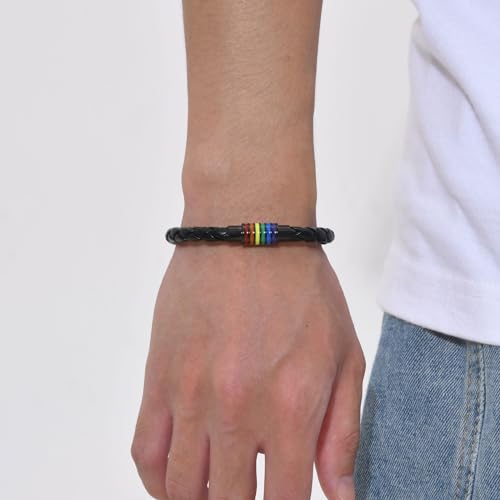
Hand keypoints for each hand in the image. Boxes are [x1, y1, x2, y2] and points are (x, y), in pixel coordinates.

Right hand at [131, 242, 364, 499]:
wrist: (246, 234)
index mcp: (290, 409)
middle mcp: (236, 412)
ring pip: (182, 488)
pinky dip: (158, 480)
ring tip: (217, 487)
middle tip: (251, 490)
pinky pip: (145, 451)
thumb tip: (340, 497)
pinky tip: (177, 477)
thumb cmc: (302, 288)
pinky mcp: (158, 377)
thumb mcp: (344, 355)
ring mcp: (190, 396)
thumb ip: (342, 432)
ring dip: (200, 499)